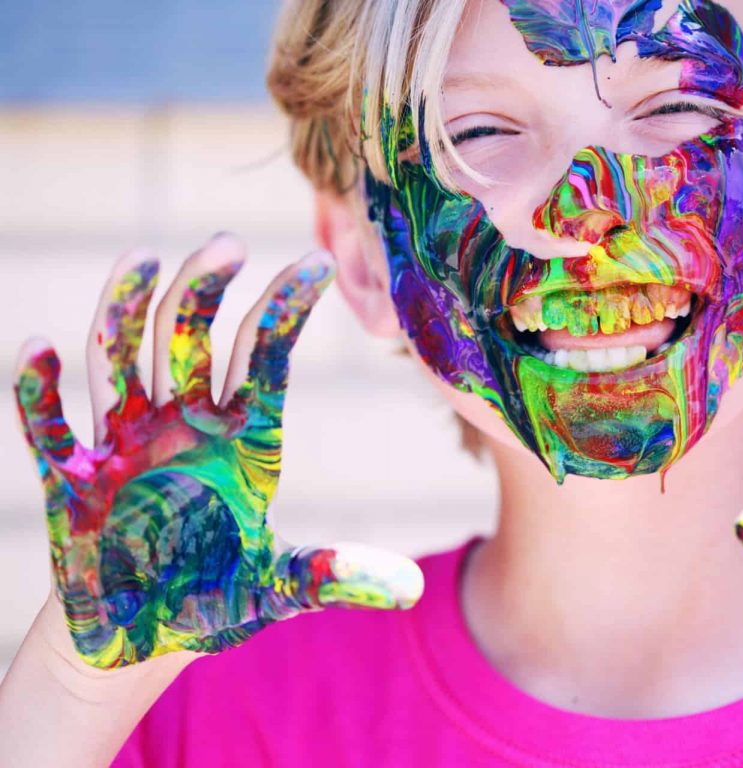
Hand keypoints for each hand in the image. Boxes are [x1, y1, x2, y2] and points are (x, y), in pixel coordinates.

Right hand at [14, 235, 423, 669]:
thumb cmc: (209, 599)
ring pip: (121, 362)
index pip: (263, 360)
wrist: (138, 641)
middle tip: (228, 244)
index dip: (285, 312)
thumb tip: (411, 588)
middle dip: (204, 293)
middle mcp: (183, 429)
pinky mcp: (73, 482)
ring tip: (143, 255)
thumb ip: (330, 575)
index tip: (316, 263)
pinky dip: (39, 394)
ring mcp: (125, 448)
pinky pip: (51, 429)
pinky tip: (36, 349)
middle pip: (189, 343)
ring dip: (127, 312)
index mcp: (240, 442)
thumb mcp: (276, 588)